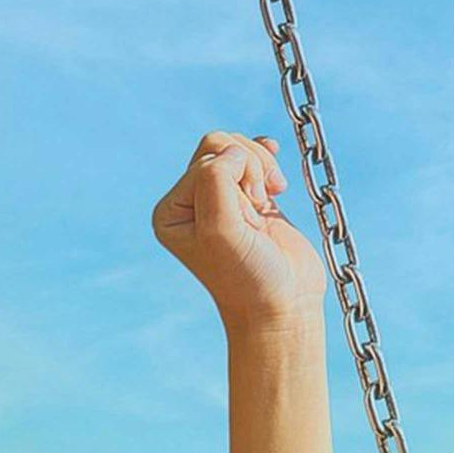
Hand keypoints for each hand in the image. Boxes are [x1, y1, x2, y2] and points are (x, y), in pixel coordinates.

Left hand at [152, 130, 323, 333]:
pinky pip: (255, 156)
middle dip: (248, 165)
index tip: (246, 214)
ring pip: (238, 149)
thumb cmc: (247, 275)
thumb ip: (216, 180)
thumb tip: (233, 150)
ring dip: (261, 166)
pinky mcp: (252, 200)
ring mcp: (223, 200)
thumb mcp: (221, 229)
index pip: (204, 160)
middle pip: (218, 147)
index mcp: (171, 212)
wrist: (283, 305)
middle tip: (260, 201)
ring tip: (270, 198)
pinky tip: (278, 179)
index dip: (234, 175)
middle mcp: (191, 204)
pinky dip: (268, 157)